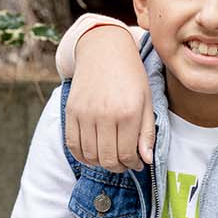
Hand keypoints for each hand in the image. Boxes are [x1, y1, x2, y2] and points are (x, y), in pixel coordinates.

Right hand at [64, 26, 154, 170]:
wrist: (104, 50)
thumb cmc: (131, 76)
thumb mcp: (147, 101)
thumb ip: (147, 132)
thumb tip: (146, 159)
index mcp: (128, 113)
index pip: (128, 154)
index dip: (134, 164)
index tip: (138, 163)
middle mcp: (104, 115)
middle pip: (108, 159)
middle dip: (119, 167)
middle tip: (125, 162)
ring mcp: (84, 114)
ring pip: (90, 156)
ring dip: (101, 163)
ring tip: (110, 156)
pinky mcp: (70, 111)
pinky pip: (72, 145)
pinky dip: (82, 156)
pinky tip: (93, 153)